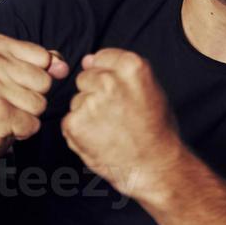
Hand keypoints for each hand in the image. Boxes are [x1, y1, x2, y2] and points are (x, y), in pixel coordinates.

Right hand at [0, 34, 68, 161]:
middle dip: (33, 95)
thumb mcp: (10, 67)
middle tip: (7, 99)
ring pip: (40, 104)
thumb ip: (43, 61)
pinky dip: (24, 130)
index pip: (44, 58)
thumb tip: (62, 67)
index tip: (12, 80)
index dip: (36, 75)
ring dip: (28, 114)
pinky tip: (3, 125)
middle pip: (45, 82)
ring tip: (5, 111)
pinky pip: (33, 124)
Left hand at [61, 48, 185, 201]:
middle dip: (95, 93)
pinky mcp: (74, 124)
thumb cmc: (155, 130)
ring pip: (77, 100)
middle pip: (86, 78)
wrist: (155, 167)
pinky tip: (100, 139)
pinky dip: (80, 131)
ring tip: (111, 130)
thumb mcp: (150, 89)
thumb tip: (88, 60)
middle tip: (117, 115)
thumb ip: (119, 71)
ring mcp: (90, 102)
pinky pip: (69, 120)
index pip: (101, 57)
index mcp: (132, 67)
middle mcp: (109, 81)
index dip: (108, 77)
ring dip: (88, 113)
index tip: (120, 94)